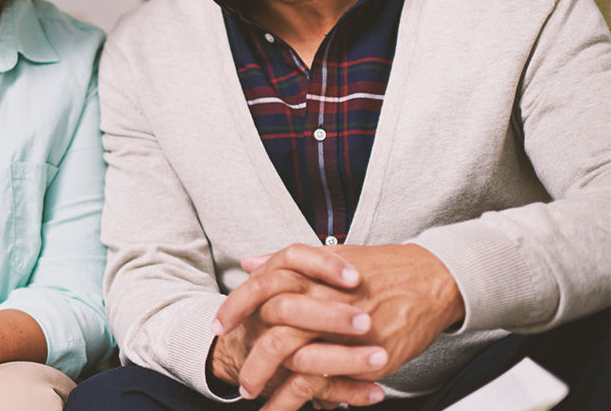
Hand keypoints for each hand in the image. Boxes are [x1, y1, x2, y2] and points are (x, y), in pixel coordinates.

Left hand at [215, 243, 464, 408]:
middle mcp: (325, 301)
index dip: (236, 307)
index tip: (219, 325)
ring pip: (300, 362)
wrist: (433, 279)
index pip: (261, 287)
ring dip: (276, 387)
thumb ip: (286, 262)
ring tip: (261, 401)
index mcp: (311, 274)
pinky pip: (333, 382)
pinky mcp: (371, 356)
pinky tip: (296, 407)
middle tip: (242, 380)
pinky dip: (310, 398)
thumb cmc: (380, 268)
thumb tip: (250, 262)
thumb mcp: (329, 257)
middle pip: (275, 332)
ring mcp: (348, 331)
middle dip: (252, 360)